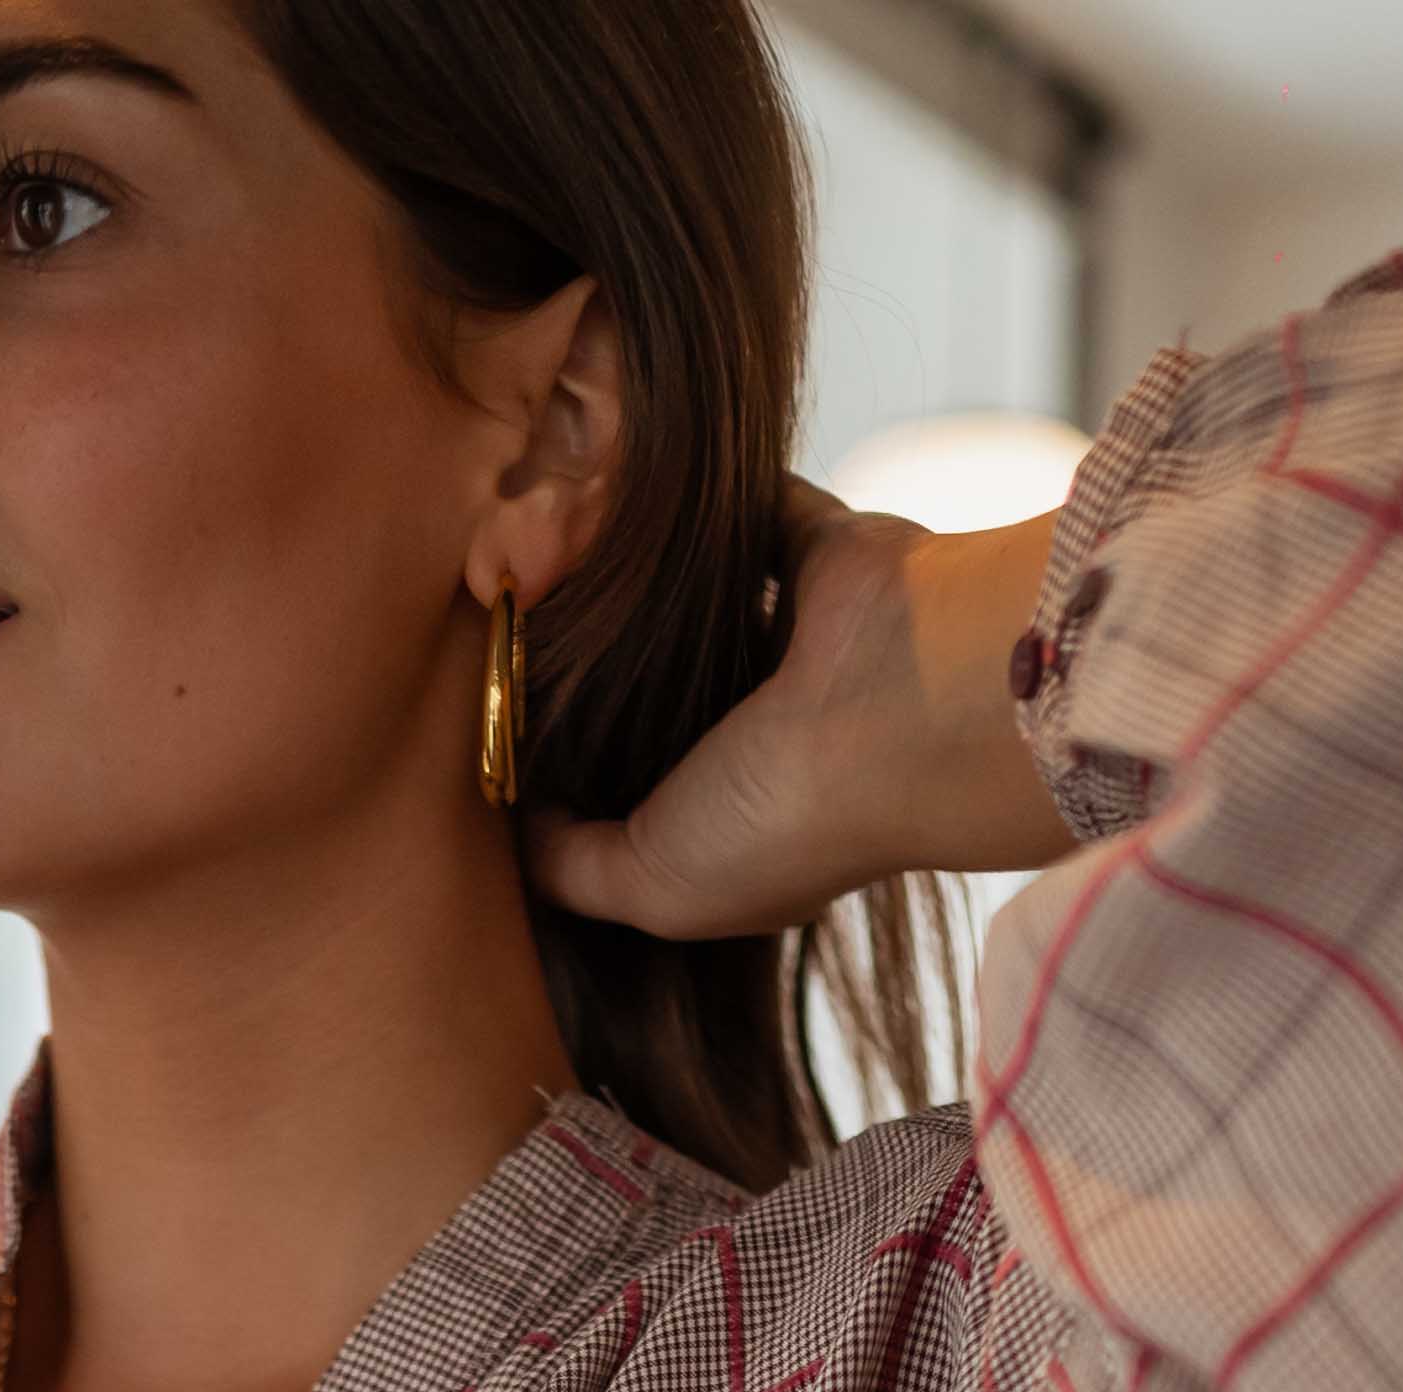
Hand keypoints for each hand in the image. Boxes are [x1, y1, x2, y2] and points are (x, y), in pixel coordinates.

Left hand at [523, 484, 1070, 940]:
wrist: (901, 704)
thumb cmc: (782, 813)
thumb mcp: (653, 886)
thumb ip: (577, 869)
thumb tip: (521, 821)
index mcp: (747, 821)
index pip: (650, 798)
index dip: (580, 777)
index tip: (501, 740)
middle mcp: (774, 734)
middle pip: (663, 694)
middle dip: (595, 670)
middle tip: (503, 632)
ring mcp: (801, 643)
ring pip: (696, 605)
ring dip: (637, 583)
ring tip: (547, 555)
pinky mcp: (823, 554)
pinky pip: (745, 515)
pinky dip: (698, 504)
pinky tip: (618, 494)